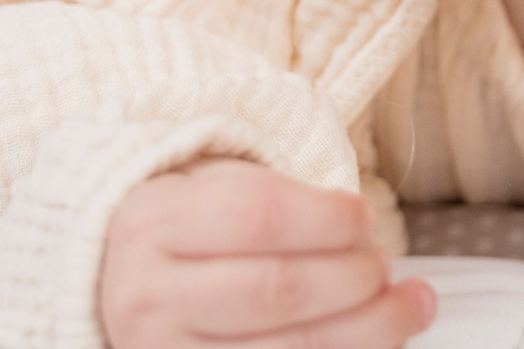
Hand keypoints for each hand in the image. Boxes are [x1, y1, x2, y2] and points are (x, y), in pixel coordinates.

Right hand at [99, 158, 436, 348]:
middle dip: (355, 277)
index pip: (256, 215)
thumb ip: (276, 201)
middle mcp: (147, 298)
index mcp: (151, 223)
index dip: (328, 218)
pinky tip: (377, 344)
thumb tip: (365, 234)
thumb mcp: (207, 190)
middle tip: (384, 265)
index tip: (365, 217)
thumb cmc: (185, 236)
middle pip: (278, 289)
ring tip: (409, 305)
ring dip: (370, 330)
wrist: (115, 289)